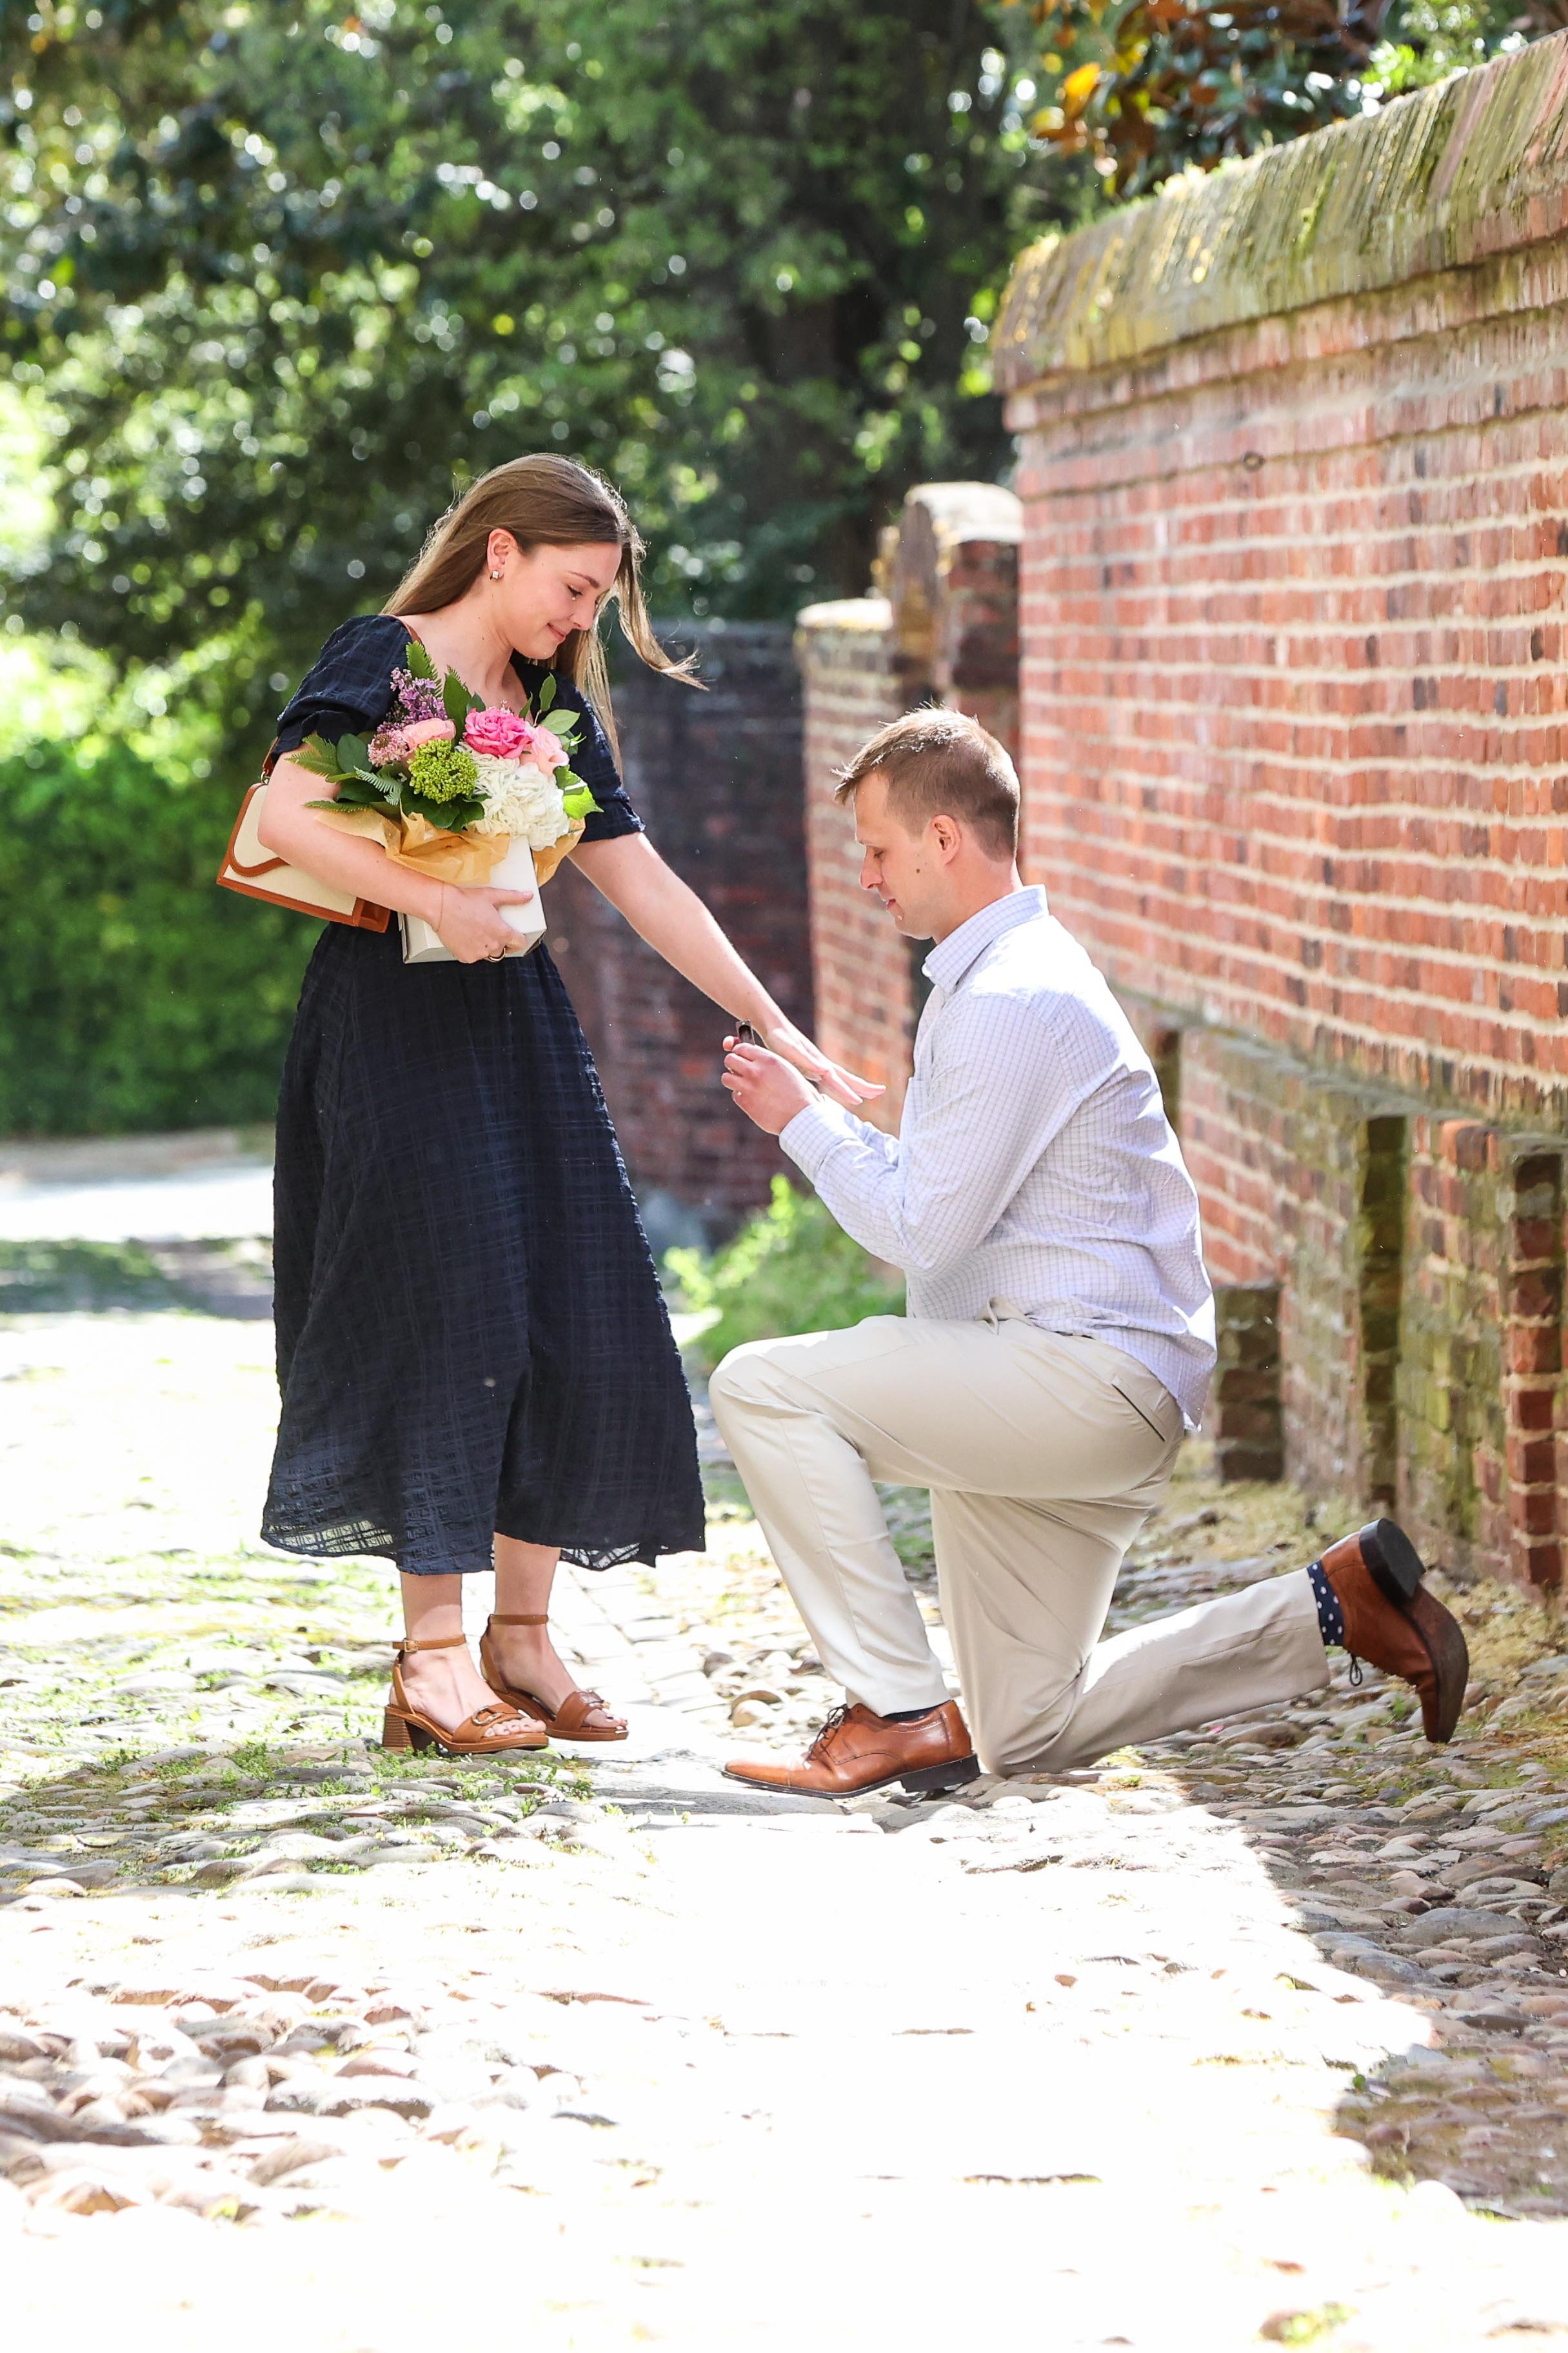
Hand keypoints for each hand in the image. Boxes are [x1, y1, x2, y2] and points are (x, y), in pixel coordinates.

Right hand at [431, 882, 535, 964]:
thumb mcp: (492, 896)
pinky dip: (472, 949)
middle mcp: (492, 946)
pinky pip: (474, 956)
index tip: (516, 937)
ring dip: (486, 946)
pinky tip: (467, 937)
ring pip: (488, 954)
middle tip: (491, 930)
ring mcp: (479, 953)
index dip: (519, 939)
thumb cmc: (465, 900)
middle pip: (503, 950)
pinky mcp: (466, 957)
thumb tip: (528, 896)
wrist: (441, 907)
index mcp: (502, 932)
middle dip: (500, 942)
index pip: (520, 944)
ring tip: (477, 932)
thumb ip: (513, 898)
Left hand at [723, 1039, 816, 1134]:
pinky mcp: (746, 1103)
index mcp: (768, 1060)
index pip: (742, 1048)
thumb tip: (756, 1061)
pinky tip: (753, 1098)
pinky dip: (741, 1096)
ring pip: (726, 1077)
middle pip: (730, 1060)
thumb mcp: (788, 1070)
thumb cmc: (800, 1093)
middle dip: (733, 1064)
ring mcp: (749, 1088)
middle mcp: (756, 1071)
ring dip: (733, 1080)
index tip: (742, 1058)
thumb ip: (769, 1063)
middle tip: (739, 1070)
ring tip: (743, 1084)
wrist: (802, 1117)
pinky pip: (735, 1095)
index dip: (740, 1052)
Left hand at [758, 1016, 882, 1109]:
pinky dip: (841, 1085)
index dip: (847, 1091)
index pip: (837, 1080)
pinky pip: (832, 1079)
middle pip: (846, 1077)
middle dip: (863, 1086)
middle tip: (881, 1092)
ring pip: (841, 1078)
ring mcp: (818, 1065)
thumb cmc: (779, 1038)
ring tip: (868, 1094)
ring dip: (855, 1086)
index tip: (860, 1101)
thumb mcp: (790, 1050)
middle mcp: (821, 1064)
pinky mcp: (812, 1066)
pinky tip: (841, 1089)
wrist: (774, 1026)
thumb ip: (806, 1060)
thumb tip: (825, 1070)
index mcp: (818, 1063)